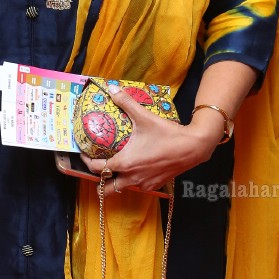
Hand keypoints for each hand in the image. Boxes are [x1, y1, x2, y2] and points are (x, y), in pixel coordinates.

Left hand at [79, 87, 218, 191]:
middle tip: (99, 170)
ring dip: (118, 181)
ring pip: (124, 188)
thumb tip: (111, 89)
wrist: (194, 147)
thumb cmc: (167, 133)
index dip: (87, 162)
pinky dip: (134, 180)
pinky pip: (139, 186)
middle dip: (100, 183)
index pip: (97, 170)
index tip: (85, 155)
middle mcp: (132, 177)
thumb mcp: (144, 116)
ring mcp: (144, 183)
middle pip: (108, 190)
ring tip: (116, 169)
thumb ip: (126, 102)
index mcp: (124, 163)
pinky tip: (137, 168)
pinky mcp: (155, 184)